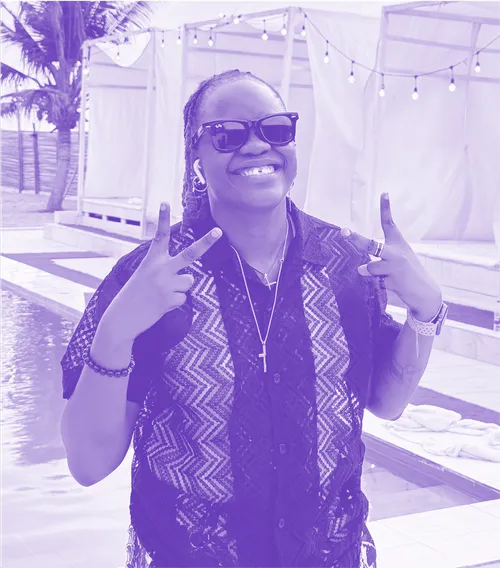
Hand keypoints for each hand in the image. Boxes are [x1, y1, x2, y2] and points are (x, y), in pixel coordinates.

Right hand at [102, 202, 222, 340]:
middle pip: (190, 254)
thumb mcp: (144, 275)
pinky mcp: (170, 299)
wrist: (122, 318)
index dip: (163, 219)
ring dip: (180, 288)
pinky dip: (175, 303)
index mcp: (152, 260)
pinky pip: (184, 298)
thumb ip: (165, 271)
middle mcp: (160, 269)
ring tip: (162, 294)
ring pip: (189, 280)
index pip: (160, 236)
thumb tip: (189, 278)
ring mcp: (166, 284)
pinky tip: (160, 305)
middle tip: (218, 232)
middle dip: (206, 242)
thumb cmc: (134, 295)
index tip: (164, 202)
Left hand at [341, 193, 441, 320]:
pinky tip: (393, 285)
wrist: (425, 292)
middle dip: (356, 239)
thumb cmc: (408, 273)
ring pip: (370, 268)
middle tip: (344, 231)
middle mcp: (396, 252)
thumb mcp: (397, 260)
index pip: (389, 223)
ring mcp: (395, 266)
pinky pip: (376, 282)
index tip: (384, 193)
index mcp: (398, 243)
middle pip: (371, 245)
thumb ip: (377, 261)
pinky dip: (380, 285)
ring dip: (371, 273)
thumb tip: (360, 269)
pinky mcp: (394, 280)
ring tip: (386, 276)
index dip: (386, 208)